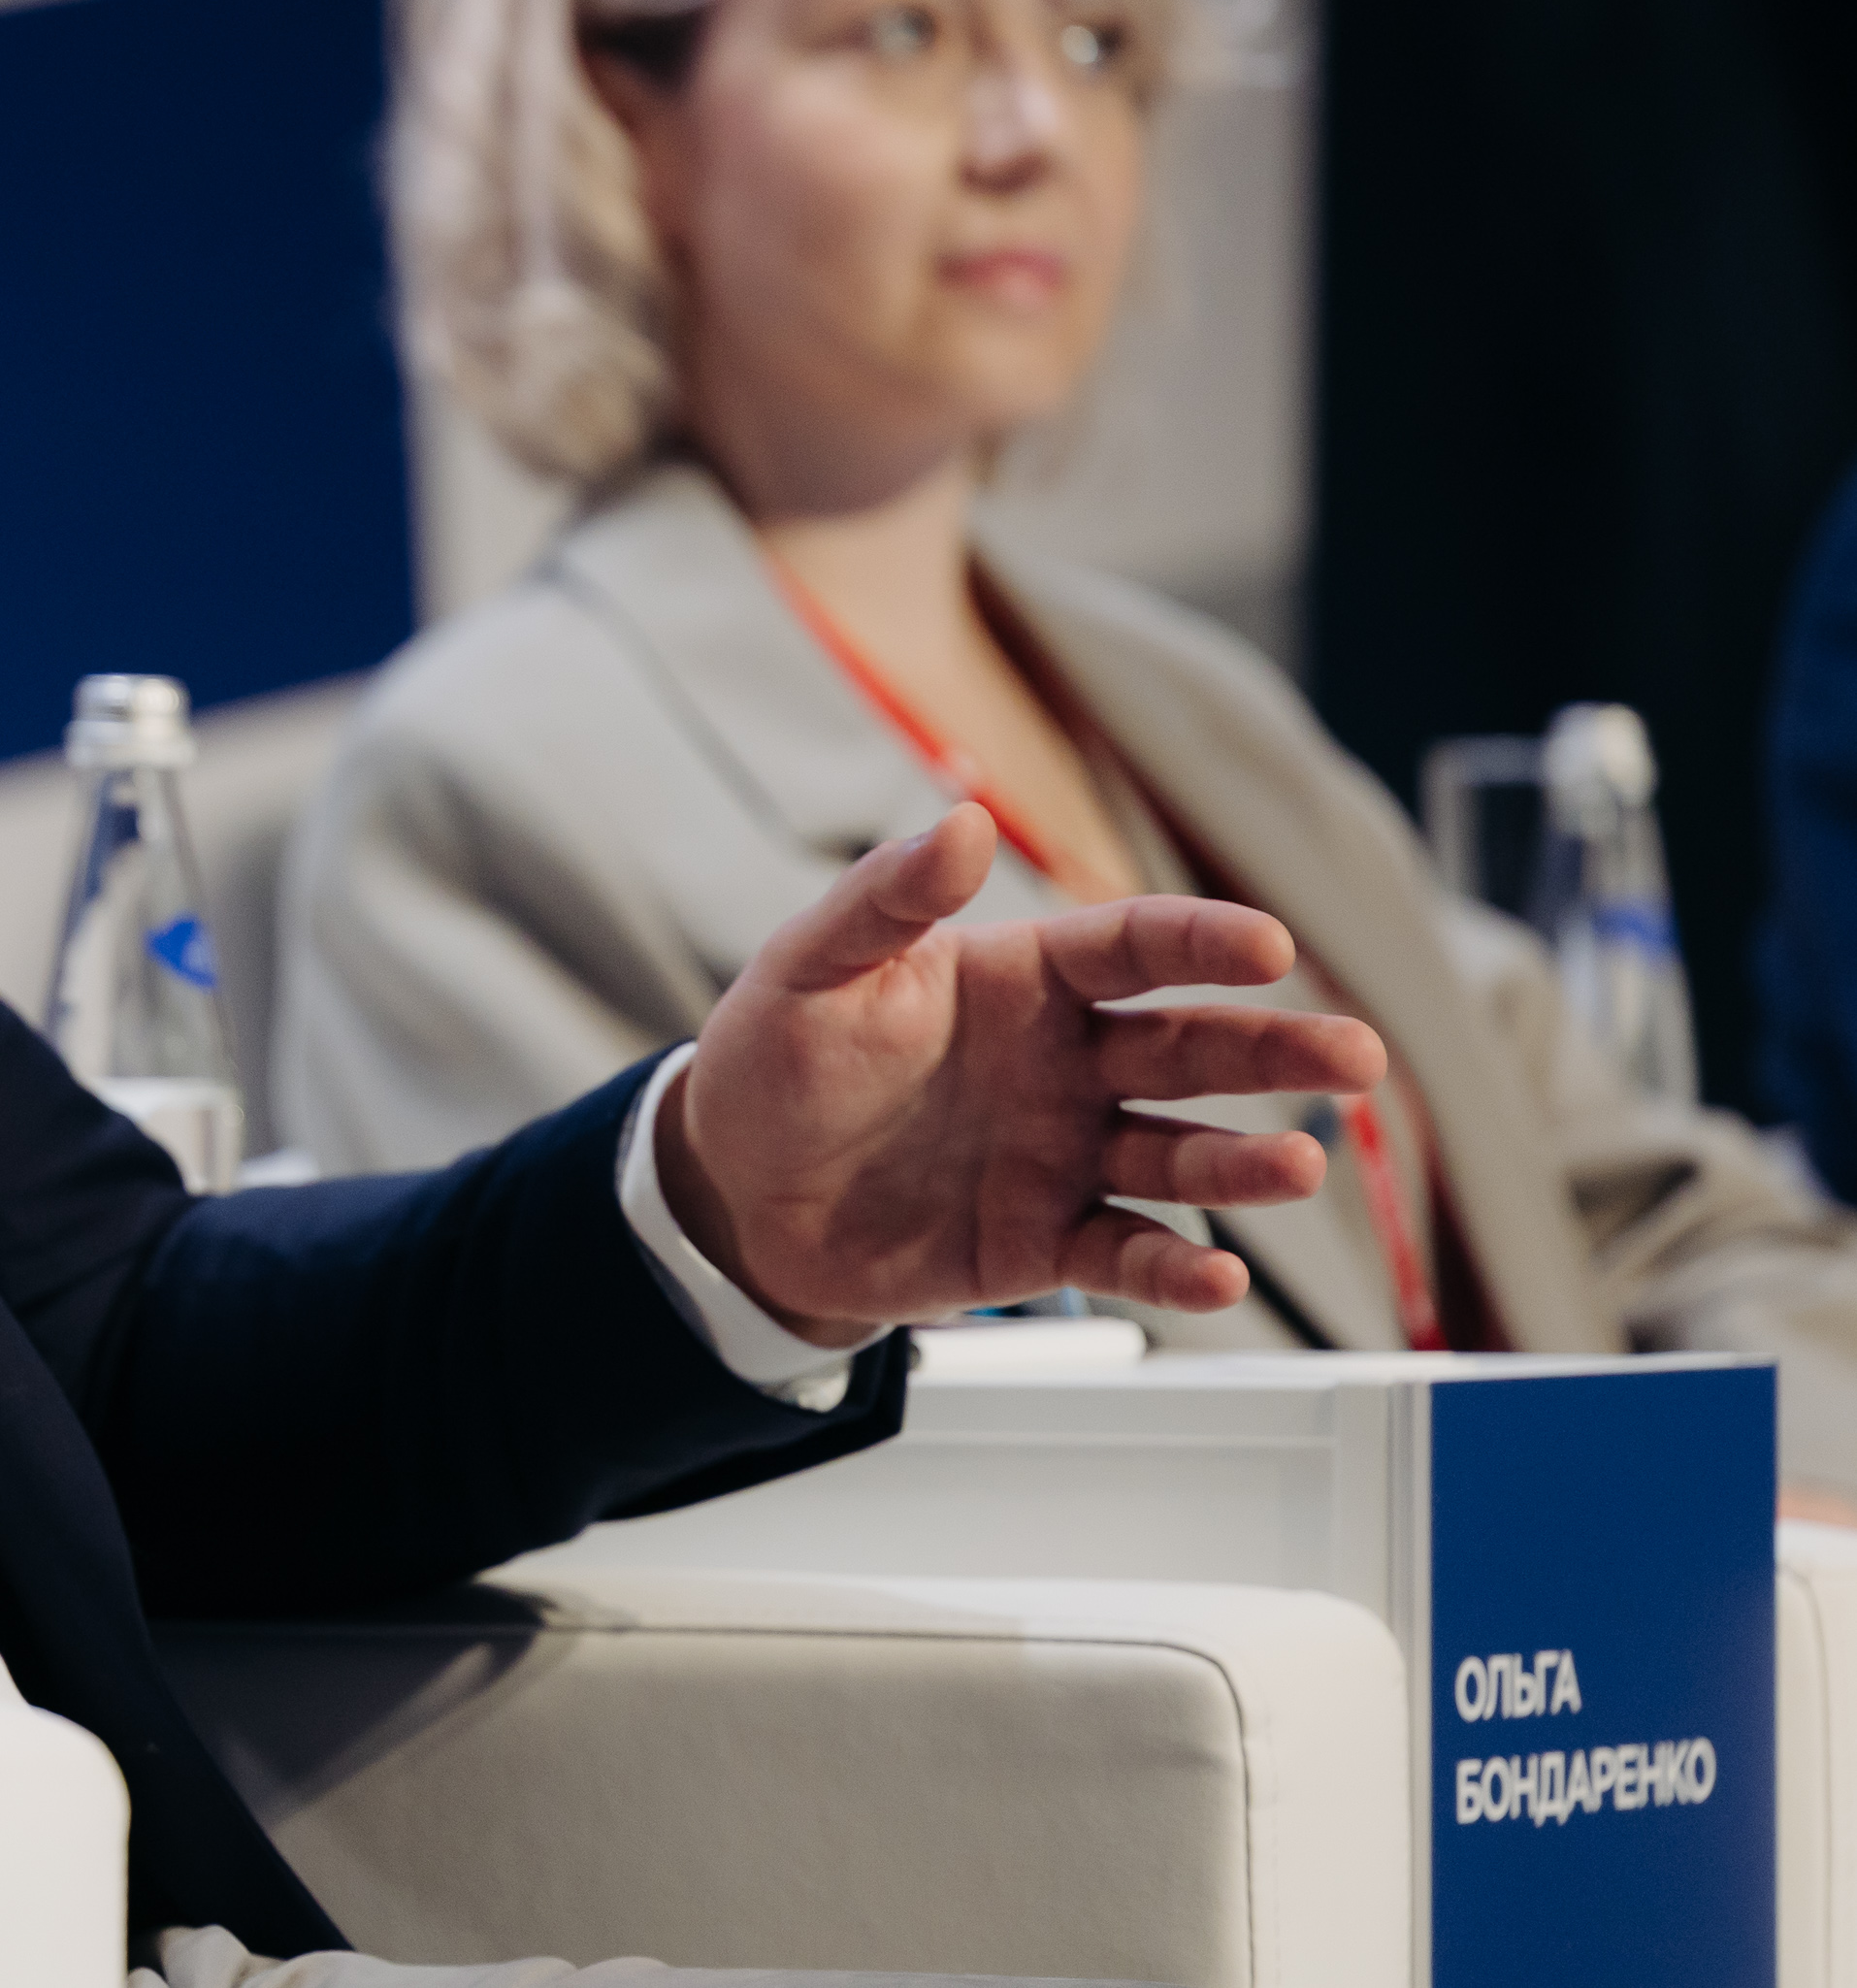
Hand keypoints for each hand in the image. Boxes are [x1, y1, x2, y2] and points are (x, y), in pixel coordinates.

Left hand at [663, 806, 1385, 1343]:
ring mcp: (1064, 1154)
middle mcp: (1064, 1064)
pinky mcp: (1045, 1241)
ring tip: (1302, 1165)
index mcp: (1021, 980)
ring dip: (1244, 1162)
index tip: (1271, 944)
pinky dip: (1176, 1265)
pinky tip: (1216, 1273)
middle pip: (1189, 1050)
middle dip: (1275, 1049)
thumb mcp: (814, 967)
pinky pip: (1126, 1251)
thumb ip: (886, 898)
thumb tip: (962, 820)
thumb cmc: (776, 1059)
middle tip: (1357, 1053)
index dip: (1201, 942)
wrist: (736, 1188)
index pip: (1131, 947)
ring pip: (1179, 1154)